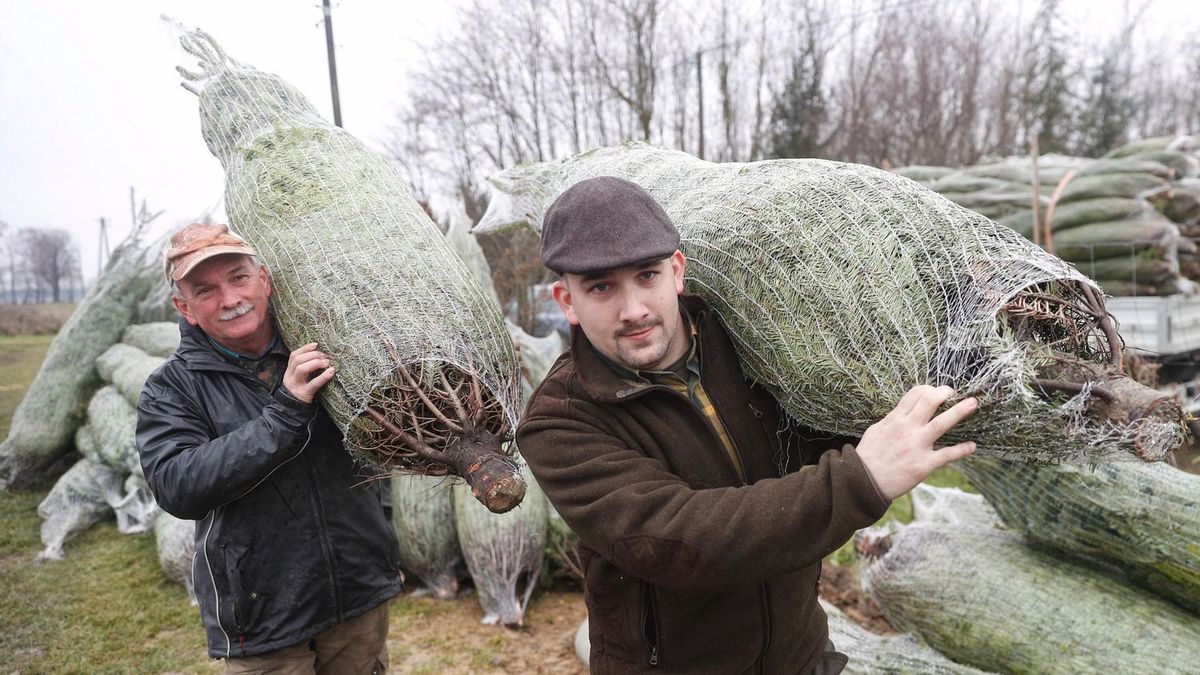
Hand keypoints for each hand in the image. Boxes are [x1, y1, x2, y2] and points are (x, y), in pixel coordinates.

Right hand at [282, 343, 335, 403]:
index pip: (294, 355)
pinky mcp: (304, 394)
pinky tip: (331, 372)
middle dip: (312, 355)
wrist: (292, 410)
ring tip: (327, 363)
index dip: (305, 348)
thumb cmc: (300, 390)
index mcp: (289, 371)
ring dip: (315, 363)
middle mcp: (290, 377)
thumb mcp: (298, 378)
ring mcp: (296, 385)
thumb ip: (305, 367)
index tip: (316, 344)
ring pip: (301, 369)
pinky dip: (323, 377)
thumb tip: (321, 355)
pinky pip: (313, 384)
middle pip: (297, 360)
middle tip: (325, 357)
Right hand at [855, 385, 977, 500]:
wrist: (863, 481)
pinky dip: (961, 450)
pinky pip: (947, 455)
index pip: (916, 394)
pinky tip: (972, 446)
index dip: (930, 389)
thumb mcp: (876, 430)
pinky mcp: (923, 464)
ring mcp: (916, 446)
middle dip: (945, 393)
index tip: (937, 391)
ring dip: (960, 412)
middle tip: (953, 393)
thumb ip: (892, 420)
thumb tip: (904, 412)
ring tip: (973, 403)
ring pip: (942, 423)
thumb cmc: (868, 456)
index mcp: (895, 419)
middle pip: (929, 401)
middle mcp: (907, 429)